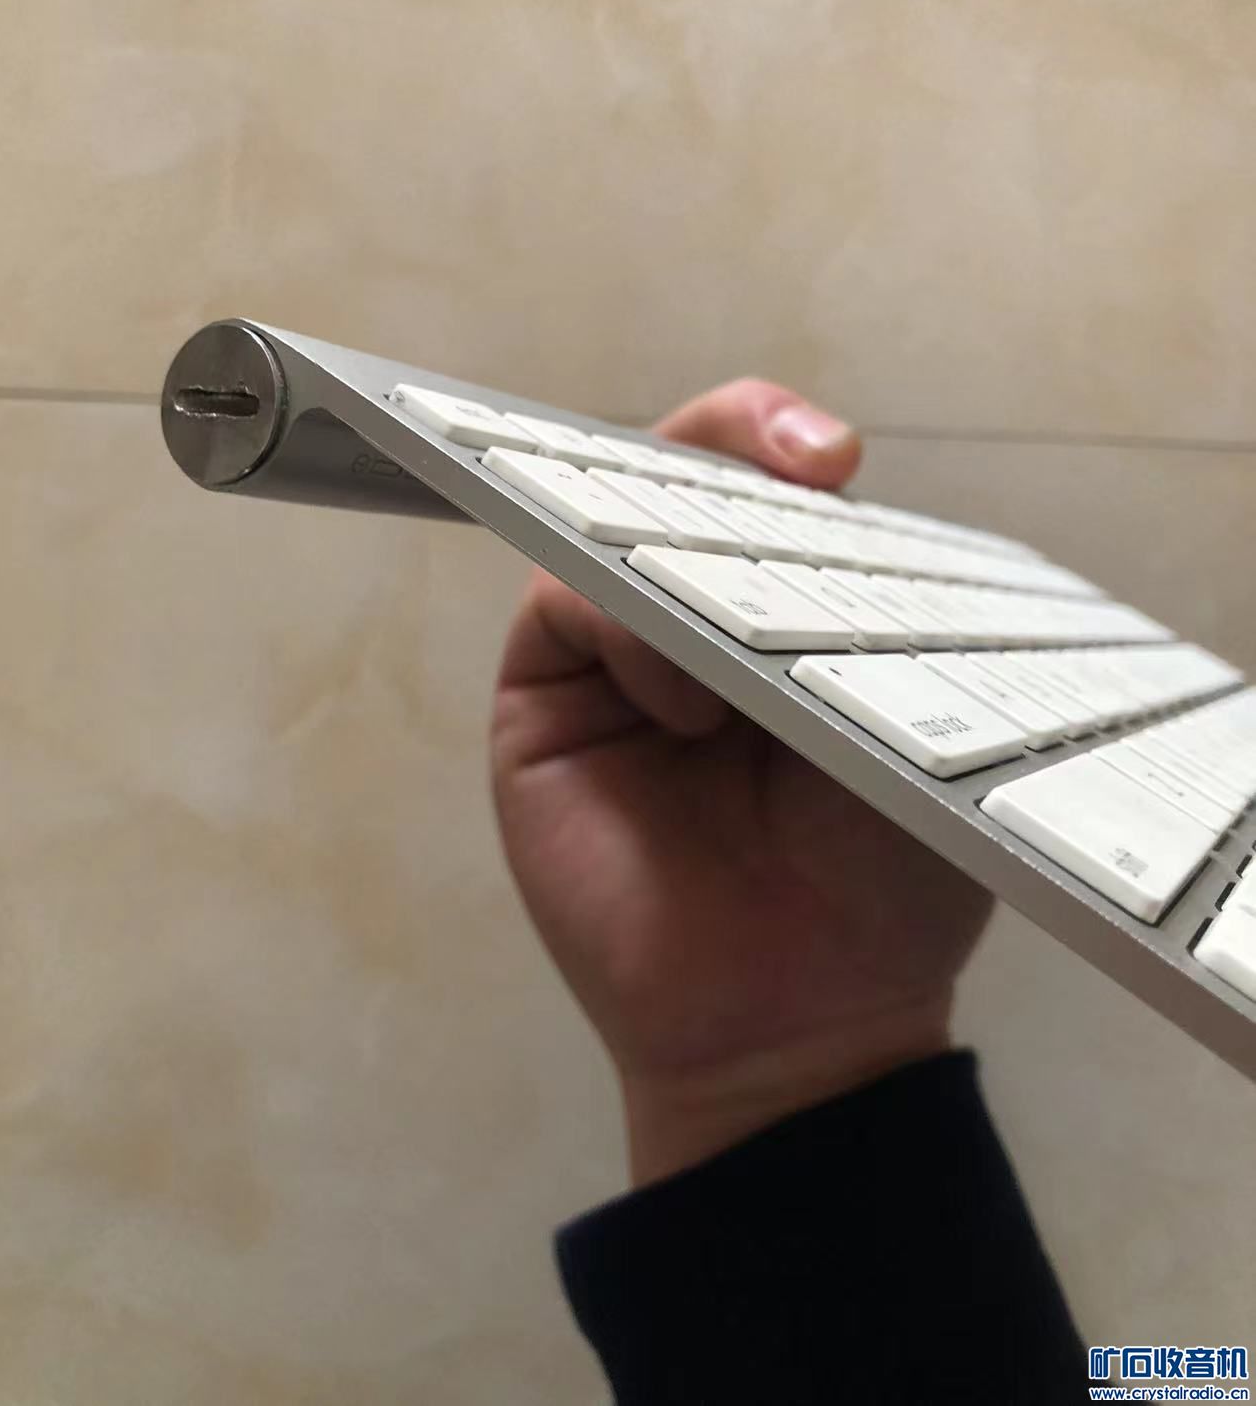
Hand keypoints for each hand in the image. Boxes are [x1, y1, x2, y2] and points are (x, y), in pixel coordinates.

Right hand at [490, 380, 990, 1183]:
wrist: (804, 1020)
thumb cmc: (880, 880)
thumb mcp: (911, 729)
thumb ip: (862, 621)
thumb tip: (817, 513)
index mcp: (789, 611)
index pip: (769, 486)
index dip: (783, 439)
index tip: (836, 457)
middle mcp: (692, 615)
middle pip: (680, 473)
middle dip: (733, 438)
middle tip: (808, 462)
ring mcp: (615, 655)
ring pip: (610, 525)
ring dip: (681, 555)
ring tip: (751, 648)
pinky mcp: (547, 702)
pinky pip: (564, 606)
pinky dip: (625, 631)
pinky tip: (690, 709)